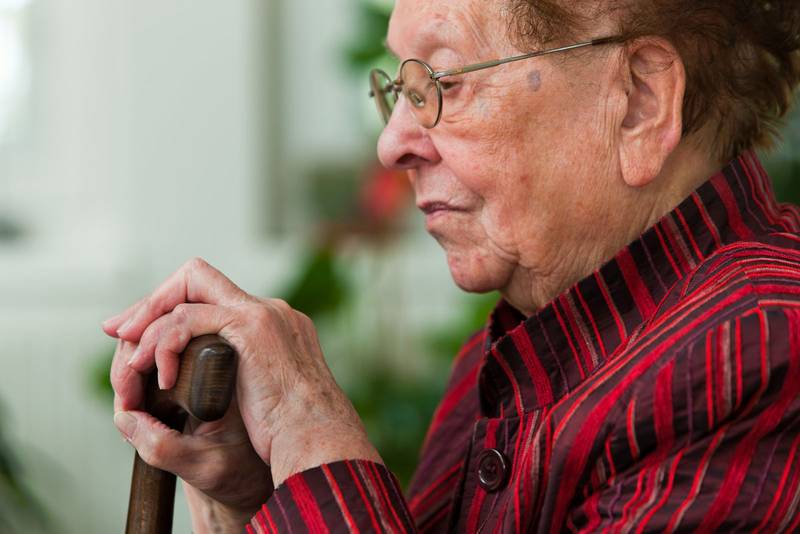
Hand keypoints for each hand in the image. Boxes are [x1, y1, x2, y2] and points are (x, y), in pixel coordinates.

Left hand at [105, 258, 380, 488]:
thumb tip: (215, 381)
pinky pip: (188, 319)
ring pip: (187, 293)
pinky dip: (165, 344)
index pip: (214, 295)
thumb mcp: (266, 398)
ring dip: (150, 325)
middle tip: (118, 331)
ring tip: (132, 363)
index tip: (143, 333)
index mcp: (274, 324)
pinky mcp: (250, 326)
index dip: (175, 306)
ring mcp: (262, 314)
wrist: (318, 439)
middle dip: (151, 301)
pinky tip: (162, 376)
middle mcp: (270, 310)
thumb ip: (246, 377)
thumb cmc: (294, 434)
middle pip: (197, 277)